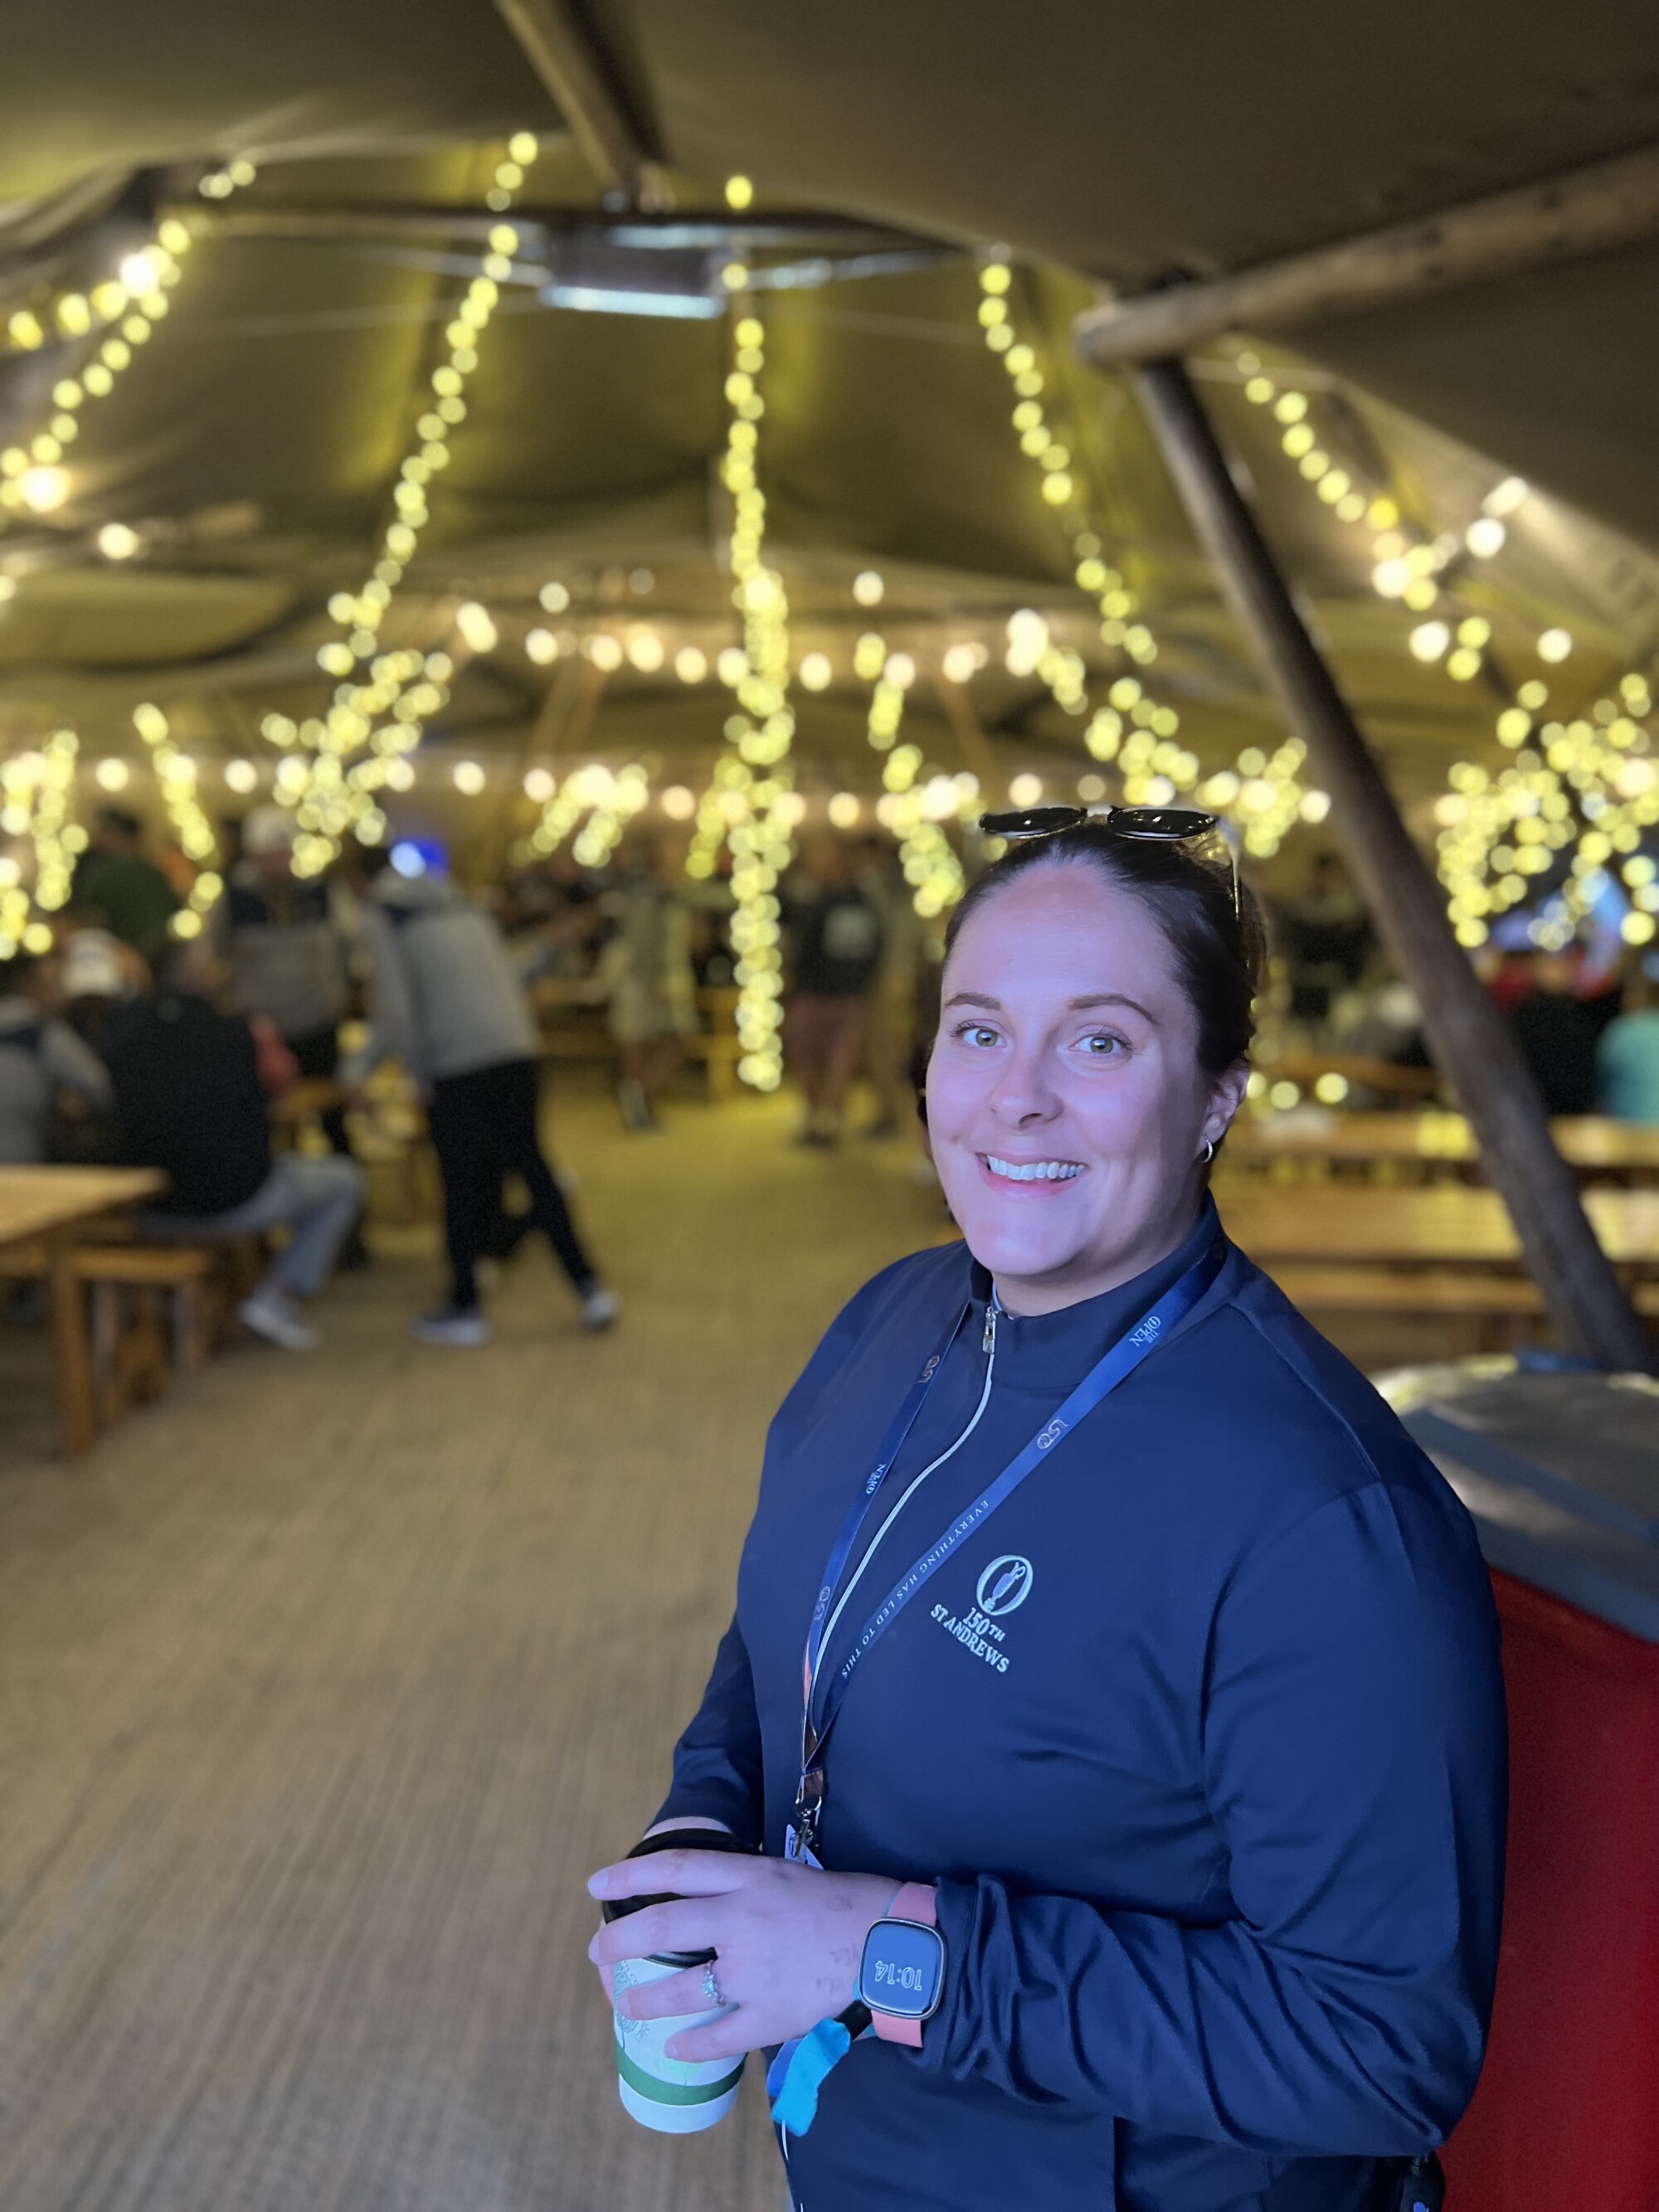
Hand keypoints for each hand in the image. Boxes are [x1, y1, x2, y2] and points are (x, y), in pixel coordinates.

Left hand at [587, 1848, 903, 2061]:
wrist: (885, 1940)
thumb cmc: (835, 1902)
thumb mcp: (780, 1873)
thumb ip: (736, 1884)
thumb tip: (691, 1900)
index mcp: (748, 1877)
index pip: (675, 1869)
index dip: (629, 1876)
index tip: (596, 1887)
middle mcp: (743, 1919)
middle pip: (663, 1927)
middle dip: (620, 1941)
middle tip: (599, 1952)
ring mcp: (754, 1970)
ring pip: (682, 1989)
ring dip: (645, 2000)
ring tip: (626, 2006)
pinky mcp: (771, 2013)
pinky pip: (719, 2036)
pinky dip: (692, 2046)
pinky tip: (674, 2048)